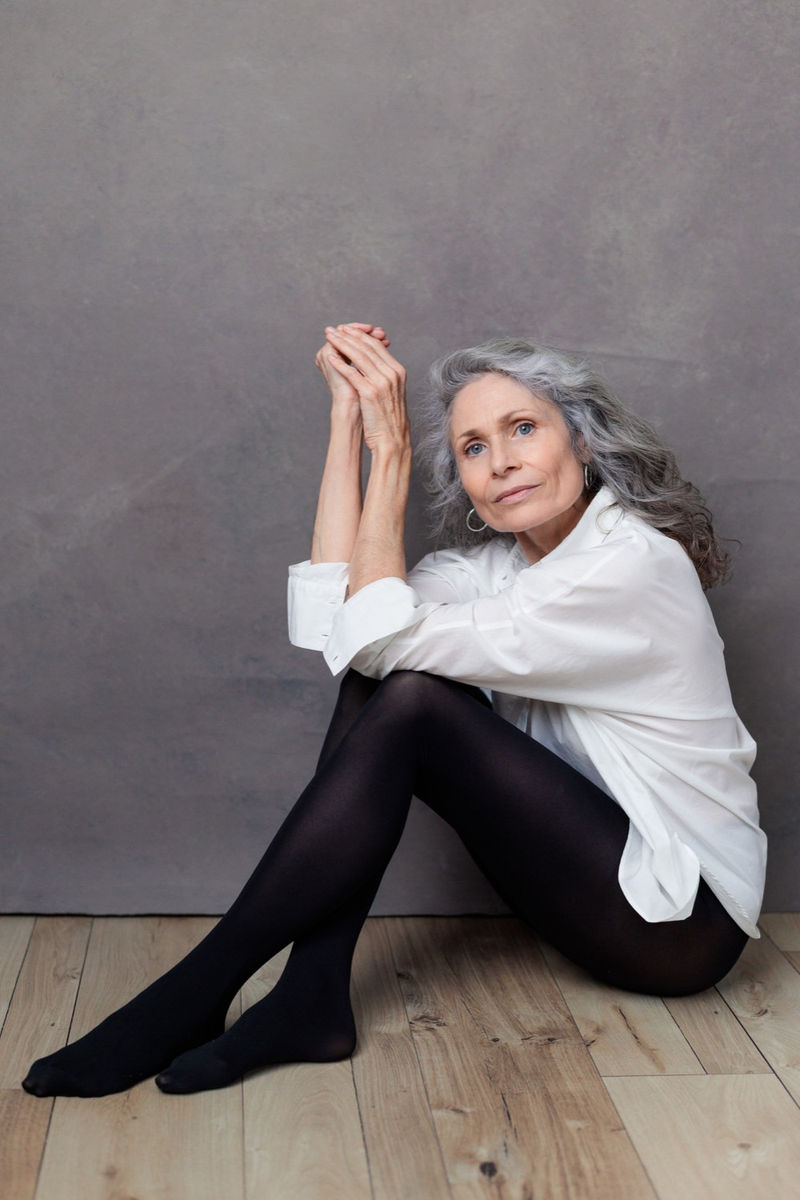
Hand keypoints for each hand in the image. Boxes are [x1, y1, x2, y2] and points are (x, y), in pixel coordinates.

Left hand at [324, 325, 408, 456]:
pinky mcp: (370, 392)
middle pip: (367, 348)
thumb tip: (371, 363)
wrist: (392, 438)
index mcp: (398, 371)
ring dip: (342, 345)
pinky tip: (330, 357)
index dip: (360, 336)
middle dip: (348, 336)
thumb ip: (384, 375)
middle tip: (333, 329)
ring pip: (359, 357)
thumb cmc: (388, 417)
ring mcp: (382, 382)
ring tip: (330, 338)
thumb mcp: (391, 391)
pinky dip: (340, 363)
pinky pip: (352, 373)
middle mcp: (392, 373)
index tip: (346, 330)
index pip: (376, 346)